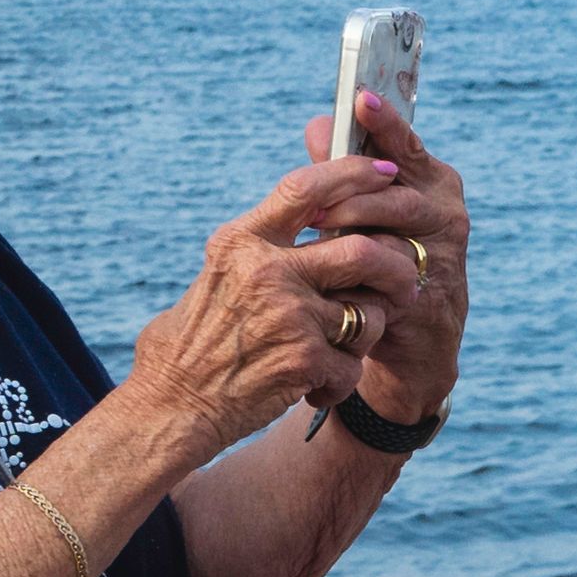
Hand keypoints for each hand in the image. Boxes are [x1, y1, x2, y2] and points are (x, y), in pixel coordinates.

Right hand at [117, 119, 453, 460]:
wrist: (171, 405)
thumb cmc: (193, 341)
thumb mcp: (219, 274)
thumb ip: (263, 246)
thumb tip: (317, 213)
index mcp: (243, 241)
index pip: (305, 188)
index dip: (353, 173)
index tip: (387, 171)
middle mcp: (267, 271)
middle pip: (362, 251)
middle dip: (396, 269)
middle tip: (405, 284)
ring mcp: (288, 316)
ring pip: (368, 312)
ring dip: (368, 332)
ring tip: (343, 346)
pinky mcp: (303, 361)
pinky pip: (353, 366)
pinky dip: (341, 381)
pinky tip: (315, 385)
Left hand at [292, 90, 469, 426]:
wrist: (414, 333)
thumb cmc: (381, 255)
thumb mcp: (365, 209)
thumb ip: (344, 170)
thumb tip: (320, 125)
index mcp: (432, 181)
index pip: (407, 145)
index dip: (386, 122)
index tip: (361, 98)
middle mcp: (445, 212)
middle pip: (398, 195)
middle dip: (352, 196)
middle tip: (313, 203)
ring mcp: (444, 256)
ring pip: (394, 239)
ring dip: (354, 236)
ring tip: (319, 237)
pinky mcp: (430, 297)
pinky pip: (390, 283)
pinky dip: (359, 278)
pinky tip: (336, 277)